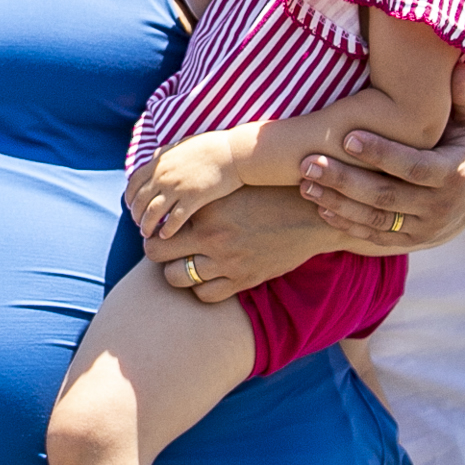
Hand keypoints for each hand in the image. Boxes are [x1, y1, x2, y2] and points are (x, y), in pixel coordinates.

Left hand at [127, 139, 239, 239]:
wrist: (232, 152)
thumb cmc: (210, 147)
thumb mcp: (181, 145)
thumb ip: (165, 153)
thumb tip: (155, 155)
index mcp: (159, 162)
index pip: (133, 184)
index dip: (130, 198)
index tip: (131, 208)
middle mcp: (164, 176)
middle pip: (140, 201)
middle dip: (136, 215)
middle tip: (139, 225)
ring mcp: (177, 188)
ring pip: (153, 212)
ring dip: (147, 225)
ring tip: (148, 234)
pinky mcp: (193, 198)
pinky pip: (175, 219)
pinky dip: (168, 229)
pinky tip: (166, 235)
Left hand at [145, 185, 342, 303]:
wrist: (309, 216)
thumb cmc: (268, 195)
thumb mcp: (231, 188)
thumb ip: (201, 192)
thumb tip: (164, 170)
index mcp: (207, 207)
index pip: (160, 222)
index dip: (155, 225)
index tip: (159, 226)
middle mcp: (212, 235)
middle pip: (157, 251)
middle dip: (156, 250)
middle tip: (163, 248)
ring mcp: (226, 260)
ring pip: (176, 277)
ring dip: (175, 271)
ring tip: (183, 263)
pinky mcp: (242, 280)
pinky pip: (204, 294)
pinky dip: (199, 288)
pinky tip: (206, 277)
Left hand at [300, 65, 464, 249]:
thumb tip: (457, 68)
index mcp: (455, 173)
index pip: (414, 167)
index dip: (381, 154)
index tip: (347, 137)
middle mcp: (441, 207)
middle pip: (387, 198)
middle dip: (345, 181)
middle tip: (308, 164)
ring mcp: (427, 228)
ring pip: (377, 221)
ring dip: (338, 204)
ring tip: (306, 184)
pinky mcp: (415, 241)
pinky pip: (377, 237)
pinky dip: (348, 225)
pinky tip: (321, 206)